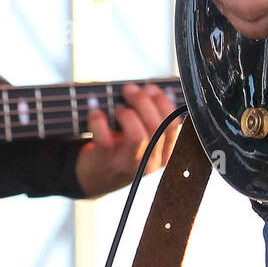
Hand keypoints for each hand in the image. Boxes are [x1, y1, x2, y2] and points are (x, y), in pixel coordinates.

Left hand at [75, 83, 180, 198]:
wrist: (95, 178)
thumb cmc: (122, 149)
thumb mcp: (144, 140)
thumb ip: (151, 119)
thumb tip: (150, 90)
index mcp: (163, 153)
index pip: (172, 124)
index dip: (162, 101)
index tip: (149, 88)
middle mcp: (150, 161)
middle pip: (157, 125)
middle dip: (143, 100)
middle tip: (129, 89)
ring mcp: (128, 165)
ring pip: (137, 134)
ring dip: (127, 113)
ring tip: (117, 108)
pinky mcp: (105, 163)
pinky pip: (104, 139)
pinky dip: (99, 120)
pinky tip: (96, 113)